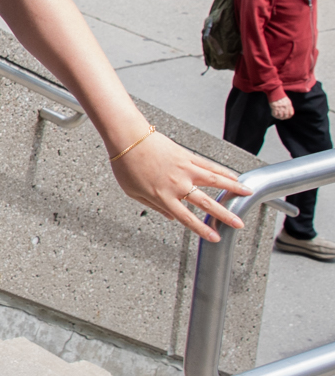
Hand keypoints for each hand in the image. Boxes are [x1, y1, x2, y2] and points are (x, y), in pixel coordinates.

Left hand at [108, 131, 249, 243]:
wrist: (128, 138)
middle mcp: (178, 184)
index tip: (215, 237)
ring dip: (234, 189)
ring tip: (249, 194)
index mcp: (163, 197)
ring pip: (215, 181)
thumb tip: (170, 217)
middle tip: (239, 224)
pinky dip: (224, 172)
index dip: (203, 229)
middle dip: (225, 215)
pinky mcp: (188, 156)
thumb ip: (153, 206)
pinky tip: (234, 176)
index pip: (187, 218)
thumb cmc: (126, 164)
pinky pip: (210, 166)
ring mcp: (185, 169)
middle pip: (207, 203)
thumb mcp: (133, 192)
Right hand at [271, 93, 294, 119]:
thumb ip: (289, 106)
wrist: (275, 92)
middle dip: (284, 118)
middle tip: (282, 118)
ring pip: (281, 116)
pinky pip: (275, 114)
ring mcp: (279, 107)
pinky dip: (275, 115)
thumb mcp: (287, 100)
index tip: (287, 117)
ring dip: (279, 117)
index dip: (289, 116)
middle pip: (286, 115)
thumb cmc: (281, 96)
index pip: (291, 113)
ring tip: (278, 117)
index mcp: (289, 105)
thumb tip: (289, 112)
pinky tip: (275, 115)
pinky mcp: (274, 107)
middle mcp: (285, 106)